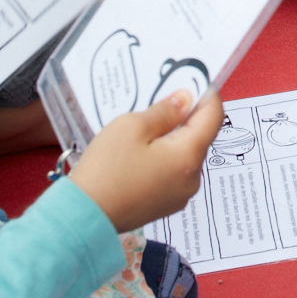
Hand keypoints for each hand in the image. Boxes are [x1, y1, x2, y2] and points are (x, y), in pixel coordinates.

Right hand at [70, 90, 224, 230]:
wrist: (83, 217)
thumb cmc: (105, 170)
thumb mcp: (131, 127)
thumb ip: (164, 111)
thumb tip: (185, 100)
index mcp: (188, 157)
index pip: (213, 117)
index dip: (206, 94)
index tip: (194, 81)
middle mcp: (192, 179)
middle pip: (199, 137)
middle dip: (186, 116)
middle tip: (164, 98)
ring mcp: (179, 195)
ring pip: (184, 156)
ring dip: (172, 138)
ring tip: (146, 126)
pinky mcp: (164, 205)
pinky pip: (172, 173)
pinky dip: (163, 157)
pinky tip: (140, 151)